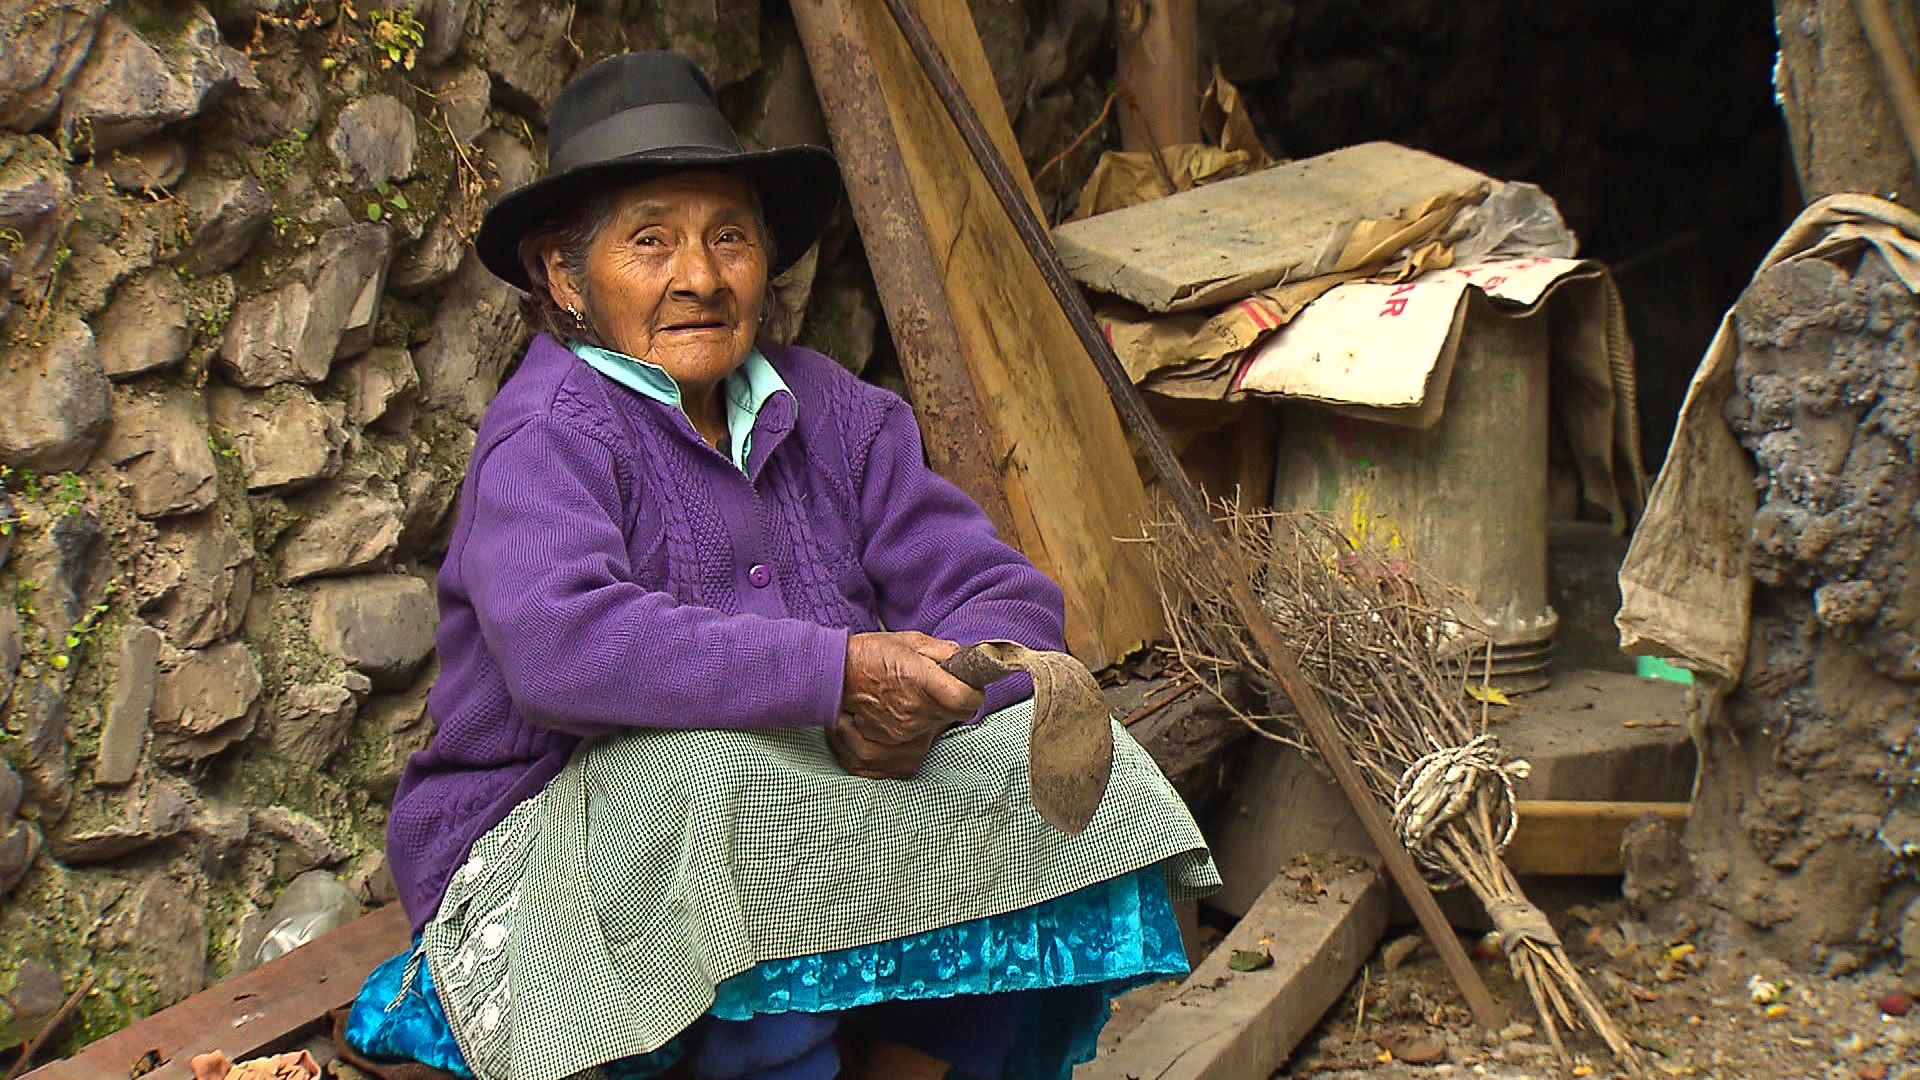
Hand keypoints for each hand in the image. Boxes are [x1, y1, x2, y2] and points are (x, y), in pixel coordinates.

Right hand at [830, 632, 983, 778]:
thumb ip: (944, 652)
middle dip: (950, 702)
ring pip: (935, 730)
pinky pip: (916, 744)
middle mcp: (913, 712)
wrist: (833, 677)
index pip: (967, 701)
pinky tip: (900, 714)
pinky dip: (914, 730)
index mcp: (921, 682)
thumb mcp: (911, 641)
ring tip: (910, 698)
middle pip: (954, 717)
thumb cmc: (871, 655)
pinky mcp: (890, 746)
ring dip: (930, 716)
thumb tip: (966, 663)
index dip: (972, 693)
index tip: (966, 686)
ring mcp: (901, 733)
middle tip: (931, 688)